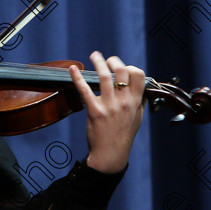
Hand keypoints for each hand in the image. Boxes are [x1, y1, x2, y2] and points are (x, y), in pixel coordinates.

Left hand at [69, 51, 145, 173]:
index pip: (138, 75)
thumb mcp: (137, 118)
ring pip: (104, 76)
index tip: (122, 67)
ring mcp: (109, 106)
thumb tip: (137, 86)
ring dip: (98, 62)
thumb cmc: (123, 136)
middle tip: (106, 59)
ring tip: (94, 55)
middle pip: (121, 71)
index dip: (130, 67)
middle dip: (113, 61)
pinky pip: (85, 90)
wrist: (111, 154)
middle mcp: (124, 102)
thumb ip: (138, 101)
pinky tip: (72, 69)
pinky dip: (77, 77)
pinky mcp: (94, 111)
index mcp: (135, 102)